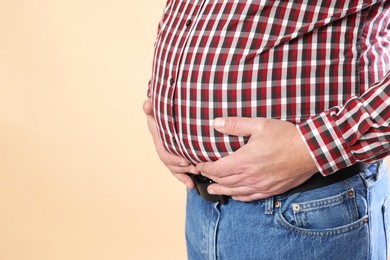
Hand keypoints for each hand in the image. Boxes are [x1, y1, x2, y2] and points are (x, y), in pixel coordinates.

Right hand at [143, 99, 197, 188]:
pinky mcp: (178, 153)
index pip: (163, 151)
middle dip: (181, 168)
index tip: (185, 161)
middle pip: (169, 163)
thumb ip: (151, 105)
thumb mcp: (156, 104)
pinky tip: (191, 184)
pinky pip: (179, 169)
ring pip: (174, 167)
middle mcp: (163, 144)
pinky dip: (184, 178)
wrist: (168, 106)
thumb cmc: (162, 105)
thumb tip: (147, 105)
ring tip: (196, 174)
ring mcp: (170, 150)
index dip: (173, 159)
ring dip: (184, 173)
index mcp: (158, 135)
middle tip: (194, 168)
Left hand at [196, 117, 317, 201]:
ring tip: (212, 190)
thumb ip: (236, 124)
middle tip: (202, 176)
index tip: (198, 164)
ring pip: (235, 191)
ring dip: (221, 190)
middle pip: (224, 181)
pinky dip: (239, 196)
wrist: (311, 150)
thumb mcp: (259, 125)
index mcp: (244, 161)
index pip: (217, 169)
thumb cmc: (286, 136)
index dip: (205, 167)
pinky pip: (251, 197)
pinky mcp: (271, 190)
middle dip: (210, 178)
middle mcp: (250, 176)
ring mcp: (261, 185)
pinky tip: (235, 195)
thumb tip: (215, 122)